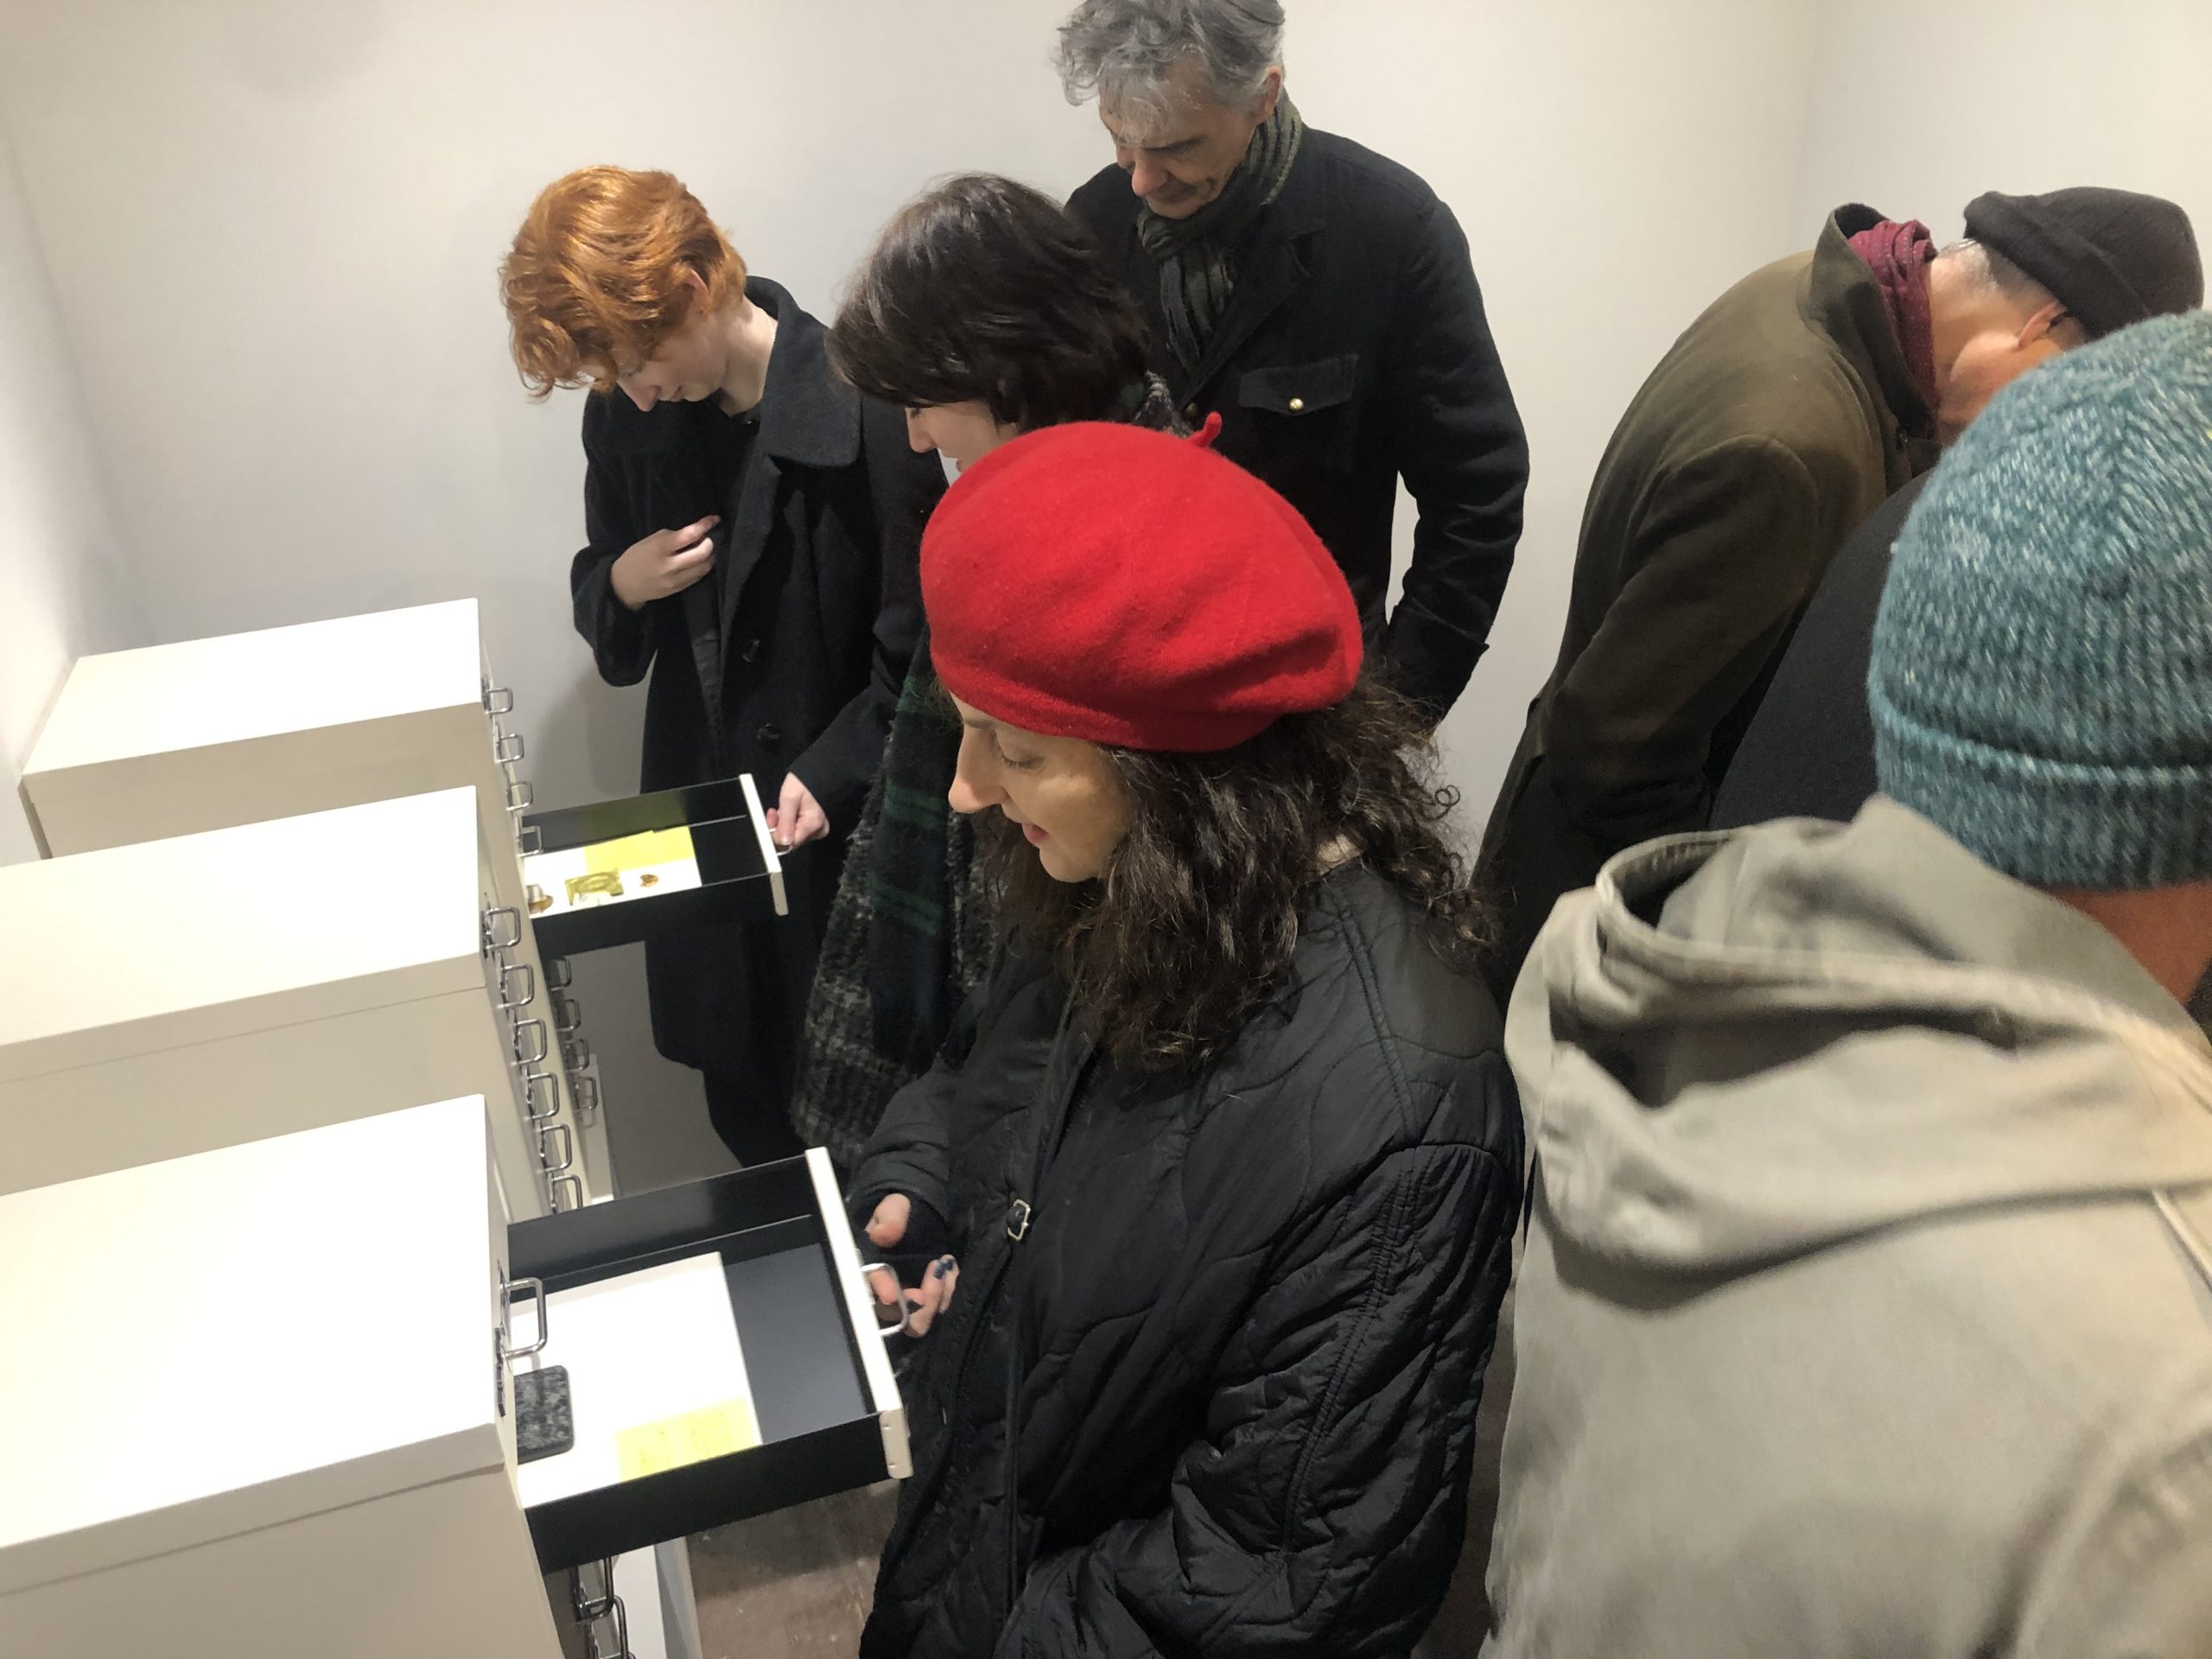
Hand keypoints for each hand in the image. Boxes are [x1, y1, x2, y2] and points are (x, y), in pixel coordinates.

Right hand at [608, 515, 718, 609]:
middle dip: (710, 543)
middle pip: (702, 554)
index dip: (705, 525)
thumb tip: (696, 535)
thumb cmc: (638, 557)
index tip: (714, 519)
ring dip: (709, 556)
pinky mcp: (679, 589)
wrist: (624, 584)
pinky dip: (702, 567)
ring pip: (704, 567)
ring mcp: (675, 580)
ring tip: (703, 550)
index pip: (689, 535)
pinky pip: (698, 577)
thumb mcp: (650, 541)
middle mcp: (669, 566)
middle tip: (707, 538)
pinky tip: (698, 562)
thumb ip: (673, 537)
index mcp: (660, 548)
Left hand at [766, 773, 828, 849]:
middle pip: (791, 840)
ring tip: (780, 809)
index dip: (776, 834)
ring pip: (793, 835)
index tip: (771, 817)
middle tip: (773, 812)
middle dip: (778, 827)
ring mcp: (818, 830)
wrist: (818, 774)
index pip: (790, 843)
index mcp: (813, 825)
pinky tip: (787, 812)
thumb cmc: (803, 783)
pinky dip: (790, 823)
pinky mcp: (816, 827)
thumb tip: (783, 842)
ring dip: (783, 824)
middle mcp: (817, 831)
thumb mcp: (789, 798)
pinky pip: (799, 830)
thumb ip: (785, 821)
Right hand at [864, 1194, 958, 1335]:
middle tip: (934, 1275)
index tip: (892, 1294)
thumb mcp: (894, 1209)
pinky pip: (939, 1310)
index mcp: (868, 1271)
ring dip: (938, 1296)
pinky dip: (949, 1290)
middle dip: (917, 1305)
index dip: (879, 1293)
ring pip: (920, 1322)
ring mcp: (907, 1303)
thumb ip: (889, 1219)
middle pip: (896, 1318)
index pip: (868, 1289)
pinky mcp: (928, 1303)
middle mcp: (885, 1294)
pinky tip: (950, 1266)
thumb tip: (883, 1233)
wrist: (919, 1219)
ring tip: (944, 1264)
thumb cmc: (900, 1215)